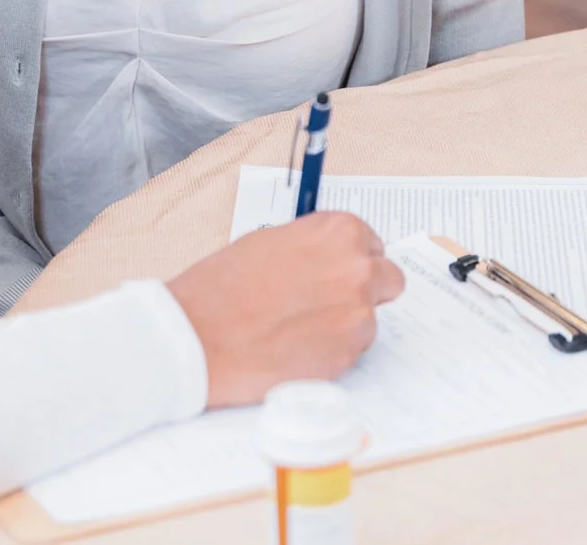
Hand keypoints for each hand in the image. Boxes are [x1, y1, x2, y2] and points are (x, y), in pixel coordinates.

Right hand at [164, 212, 404, 408]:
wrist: (198, 336)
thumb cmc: (221, 290)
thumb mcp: (268, 244)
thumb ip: (311, 249)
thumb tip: (327, 262)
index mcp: (337, 232)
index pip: (372, 244)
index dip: (352, 261)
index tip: (338, 273)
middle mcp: (356, 268)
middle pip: (388, 280)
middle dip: (365, 292)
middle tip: (328, 305)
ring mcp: (357, 313)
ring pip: (369, 320)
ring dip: (344, 326)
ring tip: (298, 331)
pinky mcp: (349, 354)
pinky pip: (352, 353)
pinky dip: (331, 354)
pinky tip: (295, 351)